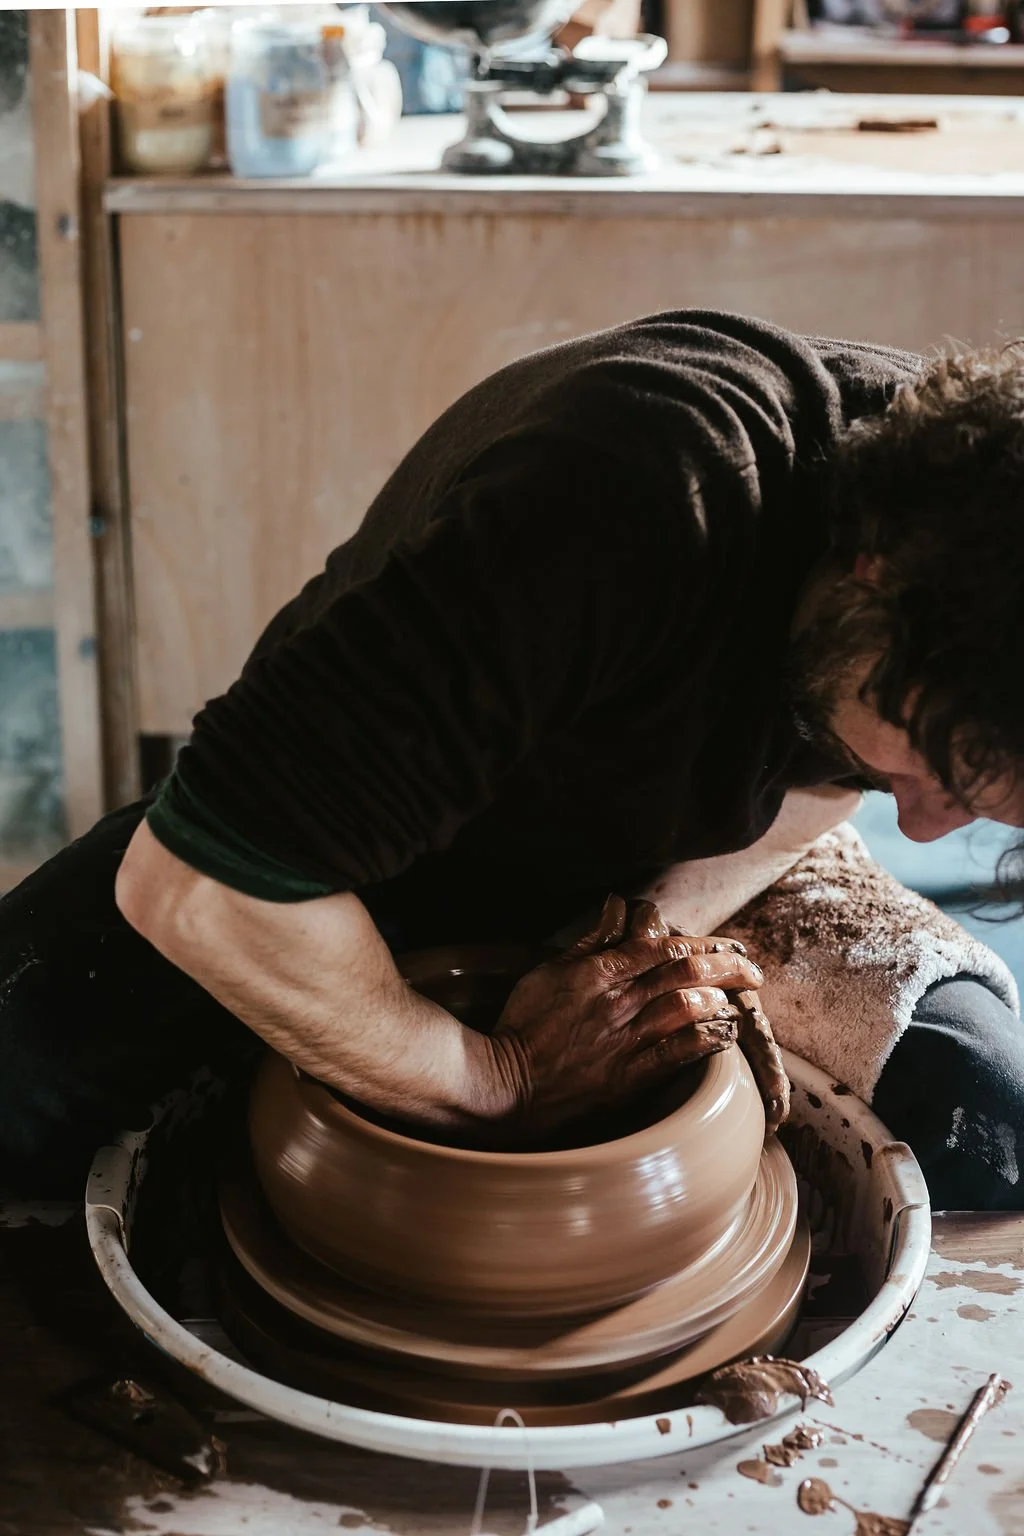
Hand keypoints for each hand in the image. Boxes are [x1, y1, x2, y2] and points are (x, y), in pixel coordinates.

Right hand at [488, 894, 764, 1134]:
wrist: (506, 1082)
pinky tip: (724, 1033)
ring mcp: (626, 1040)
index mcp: (600, 973)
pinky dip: (706, 1040)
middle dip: (726, 964)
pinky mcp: (629, 1077)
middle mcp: (619, 1002)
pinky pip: (677, 1054)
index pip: (661, 944)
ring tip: (736, 998)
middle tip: (751, 968)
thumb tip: (618, 906)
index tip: (725, 943)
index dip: (700, 939)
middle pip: (684, 971)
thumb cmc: (525, 1024)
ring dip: (719, 998)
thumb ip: (591, 940)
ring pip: (686, 1007)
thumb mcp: (550, 970)